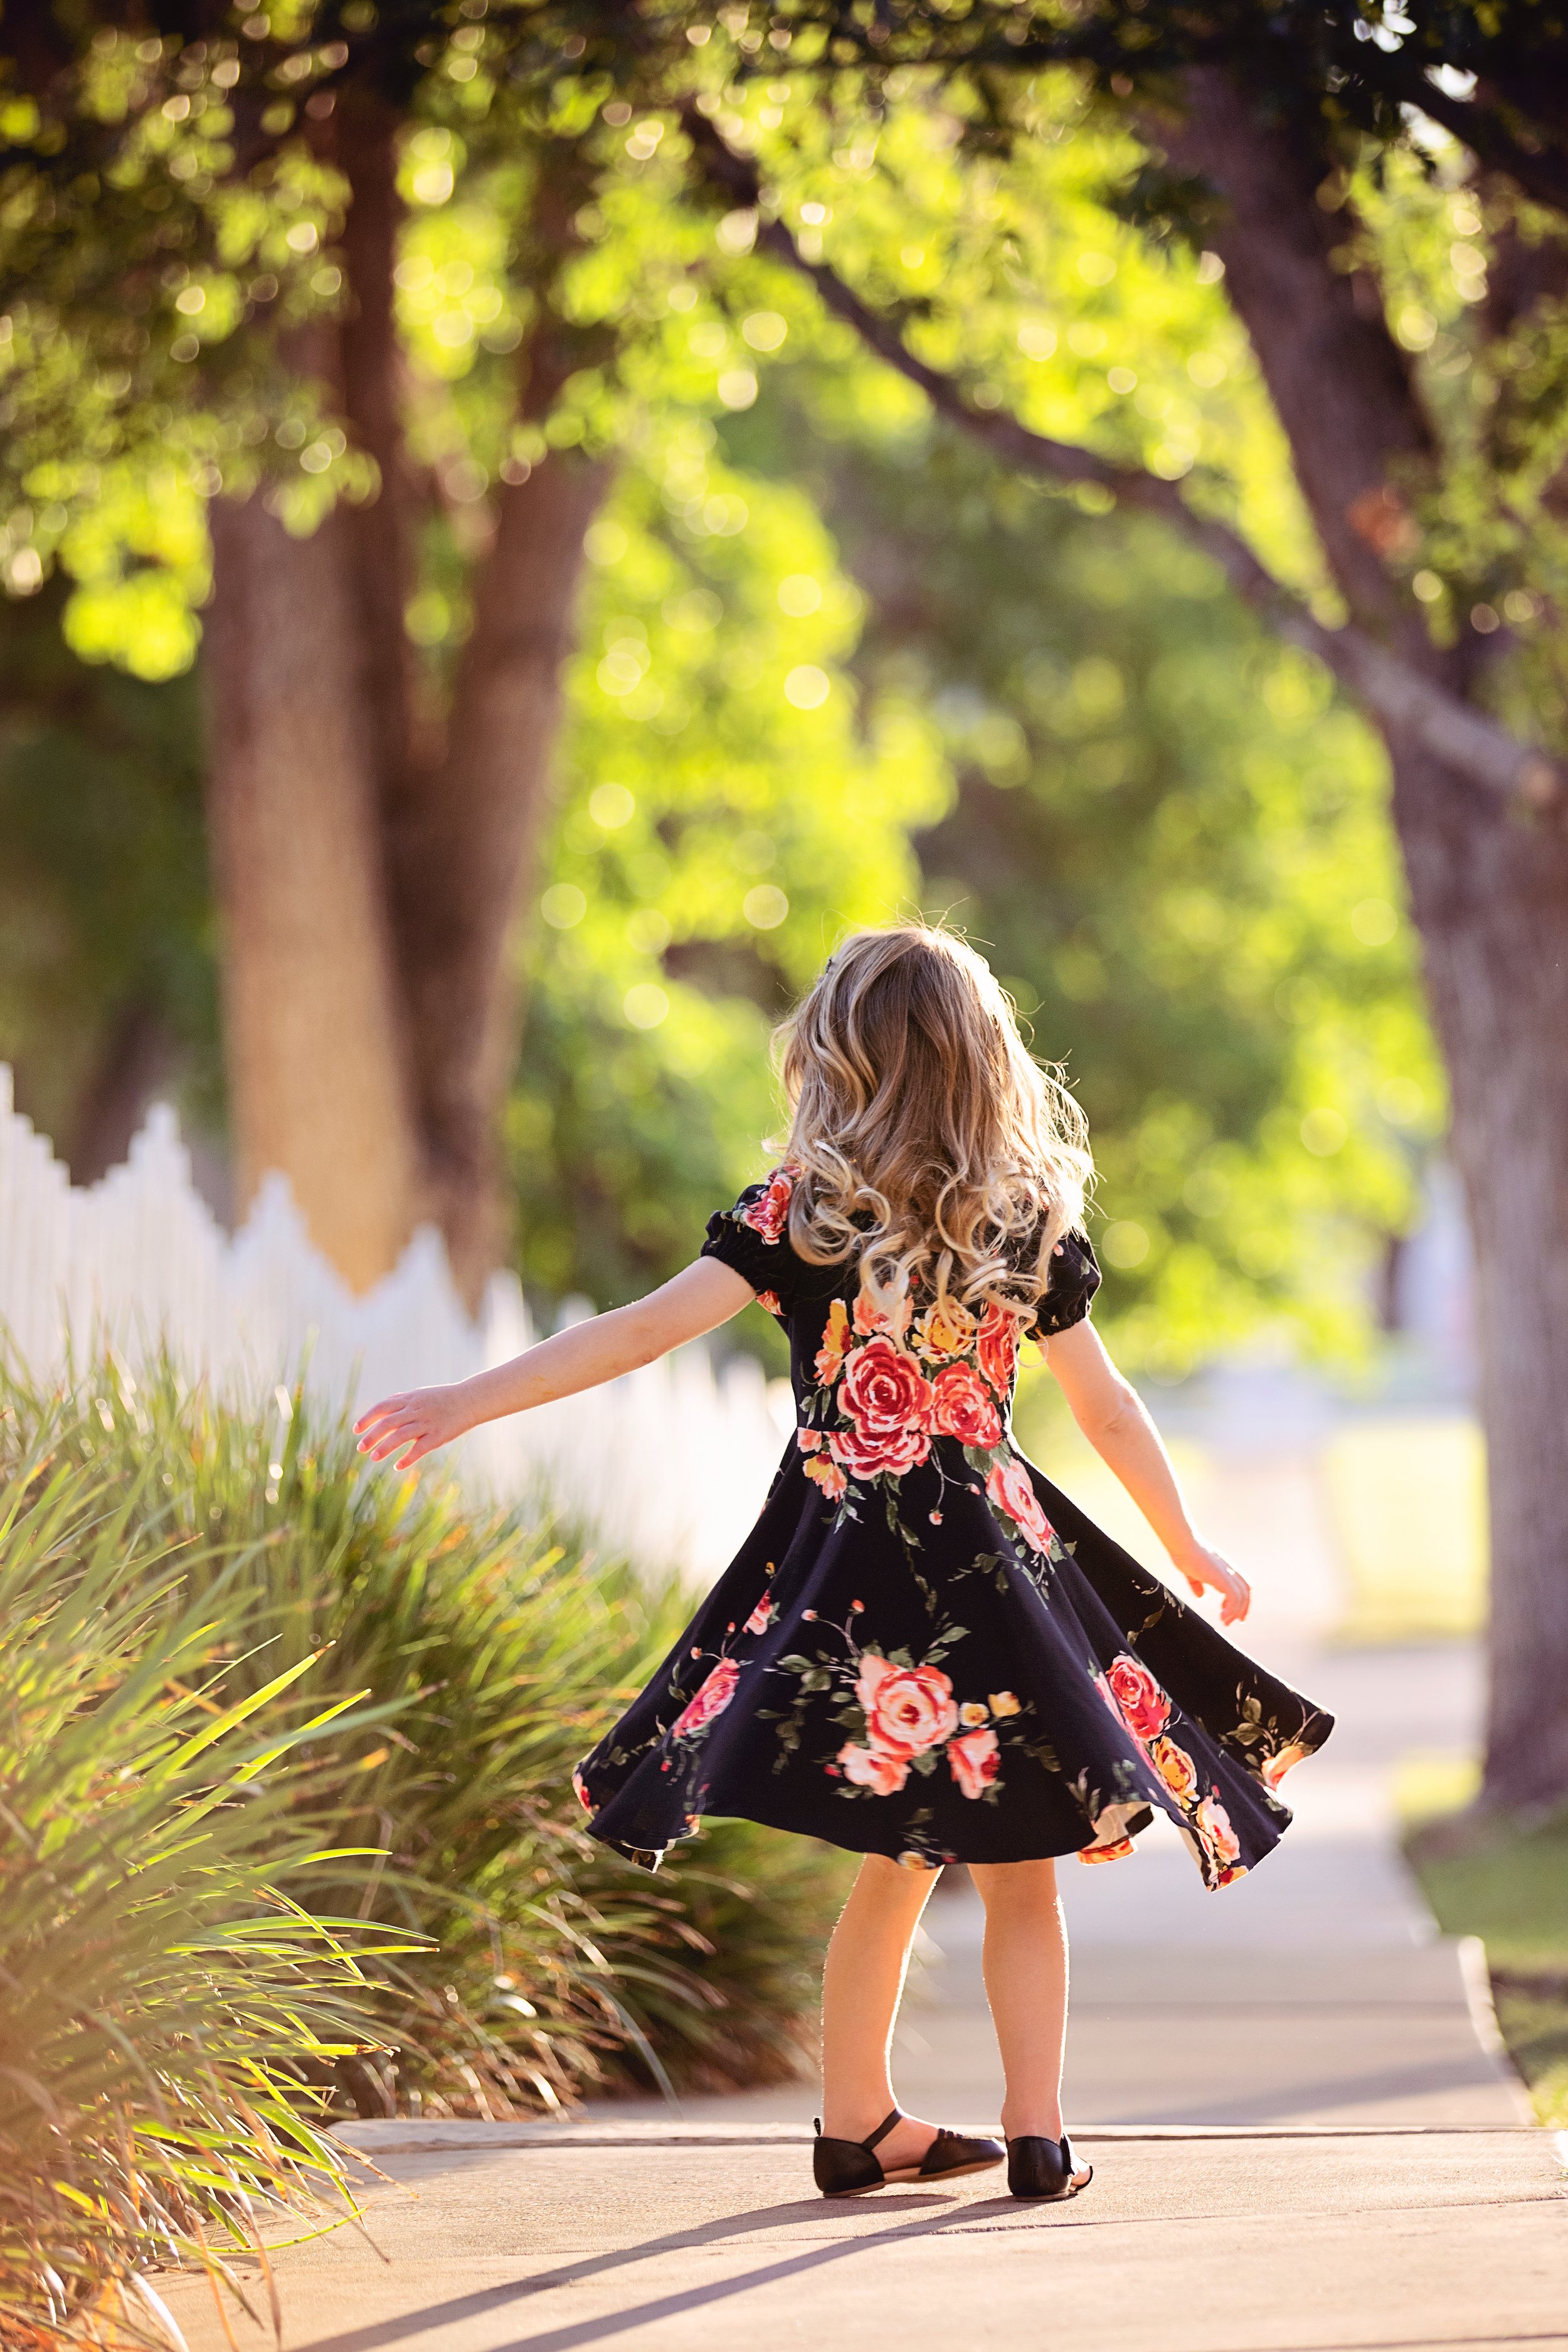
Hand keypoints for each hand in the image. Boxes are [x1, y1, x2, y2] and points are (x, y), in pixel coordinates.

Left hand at [354, 1383, 473, 1468]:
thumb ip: (401, 1400)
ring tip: (373, 1458)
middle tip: (360, 1449)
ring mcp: (427, 1423)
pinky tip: (397, 1466)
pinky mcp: (439, 1436)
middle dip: (371, 1436)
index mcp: (410, 1399)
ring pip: (401, 1436)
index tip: (356, 1430)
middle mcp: (416, 1410)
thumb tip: (382, 1406)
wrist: (470, 1400)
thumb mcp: (420, 1394)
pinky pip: (420, 1448)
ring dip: (385, 1447)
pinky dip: (407, 1458)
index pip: (382, 1407)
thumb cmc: (443, 1398)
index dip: (367, 1418)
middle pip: (388, 1423)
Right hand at [1173, 1541, 1250, 1625]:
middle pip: (1246, 1591)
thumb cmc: (1184, 1553)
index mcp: (1224, 1567)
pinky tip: (1222, 1616)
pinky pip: (1234, 1597)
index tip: (1236, 1612)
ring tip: (1225, 1621)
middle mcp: (1229, 1569)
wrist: (1182, 1543)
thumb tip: (1200, 1596)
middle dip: (1243, 1608)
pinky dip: (1231, 1609)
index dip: (1242, 1599)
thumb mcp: (1191, 1572)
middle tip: (1235, 1621)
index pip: (1242, 1584)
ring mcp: (1227, 1573)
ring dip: (1236, 1612)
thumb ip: (1197, 1584)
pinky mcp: (1222, 1578)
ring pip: (1242, 1596)